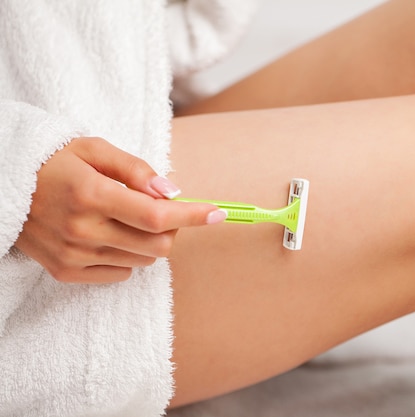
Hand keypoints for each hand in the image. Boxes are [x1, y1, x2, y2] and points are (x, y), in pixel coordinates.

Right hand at [15, 137, 221, 283]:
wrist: (3, 187)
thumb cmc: (55, 163)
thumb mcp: (94, 150)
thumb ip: (136, 169)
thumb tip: (173, 192)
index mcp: (92, 194)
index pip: (157, 215)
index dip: (193, 216)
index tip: (219, 213)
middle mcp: (82, 229)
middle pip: (157, 245)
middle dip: (174, 228)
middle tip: (165, 209)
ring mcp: (73, 255)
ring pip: (143, 261)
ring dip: (150, 242)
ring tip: (129, 219)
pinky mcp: (66, 272)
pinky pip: (120, 274)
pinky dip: (127, 256)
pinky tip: (110, 236)